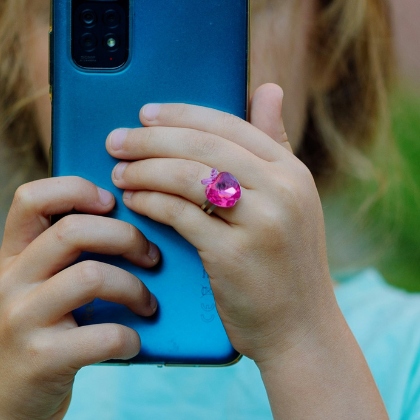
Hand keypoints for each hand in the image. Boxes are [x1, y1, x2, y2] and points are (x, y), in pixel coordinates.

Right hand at [0, 177, 160, 419]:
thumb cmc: (28, 344)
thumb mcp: (28, 293)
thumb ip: (58, 260)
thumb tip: (129, 223)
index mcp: (10, 259)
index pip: (30, 197)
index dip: (75, 188)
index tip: (111, 202)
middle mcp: (10, 283)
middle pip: (73, 230)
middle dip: (126, 236)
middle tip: (151, 256)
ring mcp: (22, 321)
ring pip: (91, 276)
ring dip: (135, 288)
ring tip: (148, 304)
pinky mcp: (41, 360)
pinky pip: (103, 336)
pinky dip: (130, 338)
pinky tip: (133, 344)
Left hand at [106, 83, 339, 365]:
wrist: (302, 332)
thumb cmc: (286, 264)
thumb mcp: (292, 201)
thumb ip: (274, 145)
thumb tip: (268, 88)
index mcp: (293, 171)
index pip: (229, 124)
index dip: (182, 115)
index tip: (146, 114)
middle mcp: (282, 190)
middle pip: (203, 145)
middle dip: (152, 138)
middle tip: (117, 139)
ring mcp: (261, 222)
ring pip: (188, 176)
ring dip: (145, 169)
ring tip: (119, 170)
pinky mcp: (233, 255)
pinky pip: (180, 215)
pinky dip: (151, 202)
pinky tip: (133, 200)